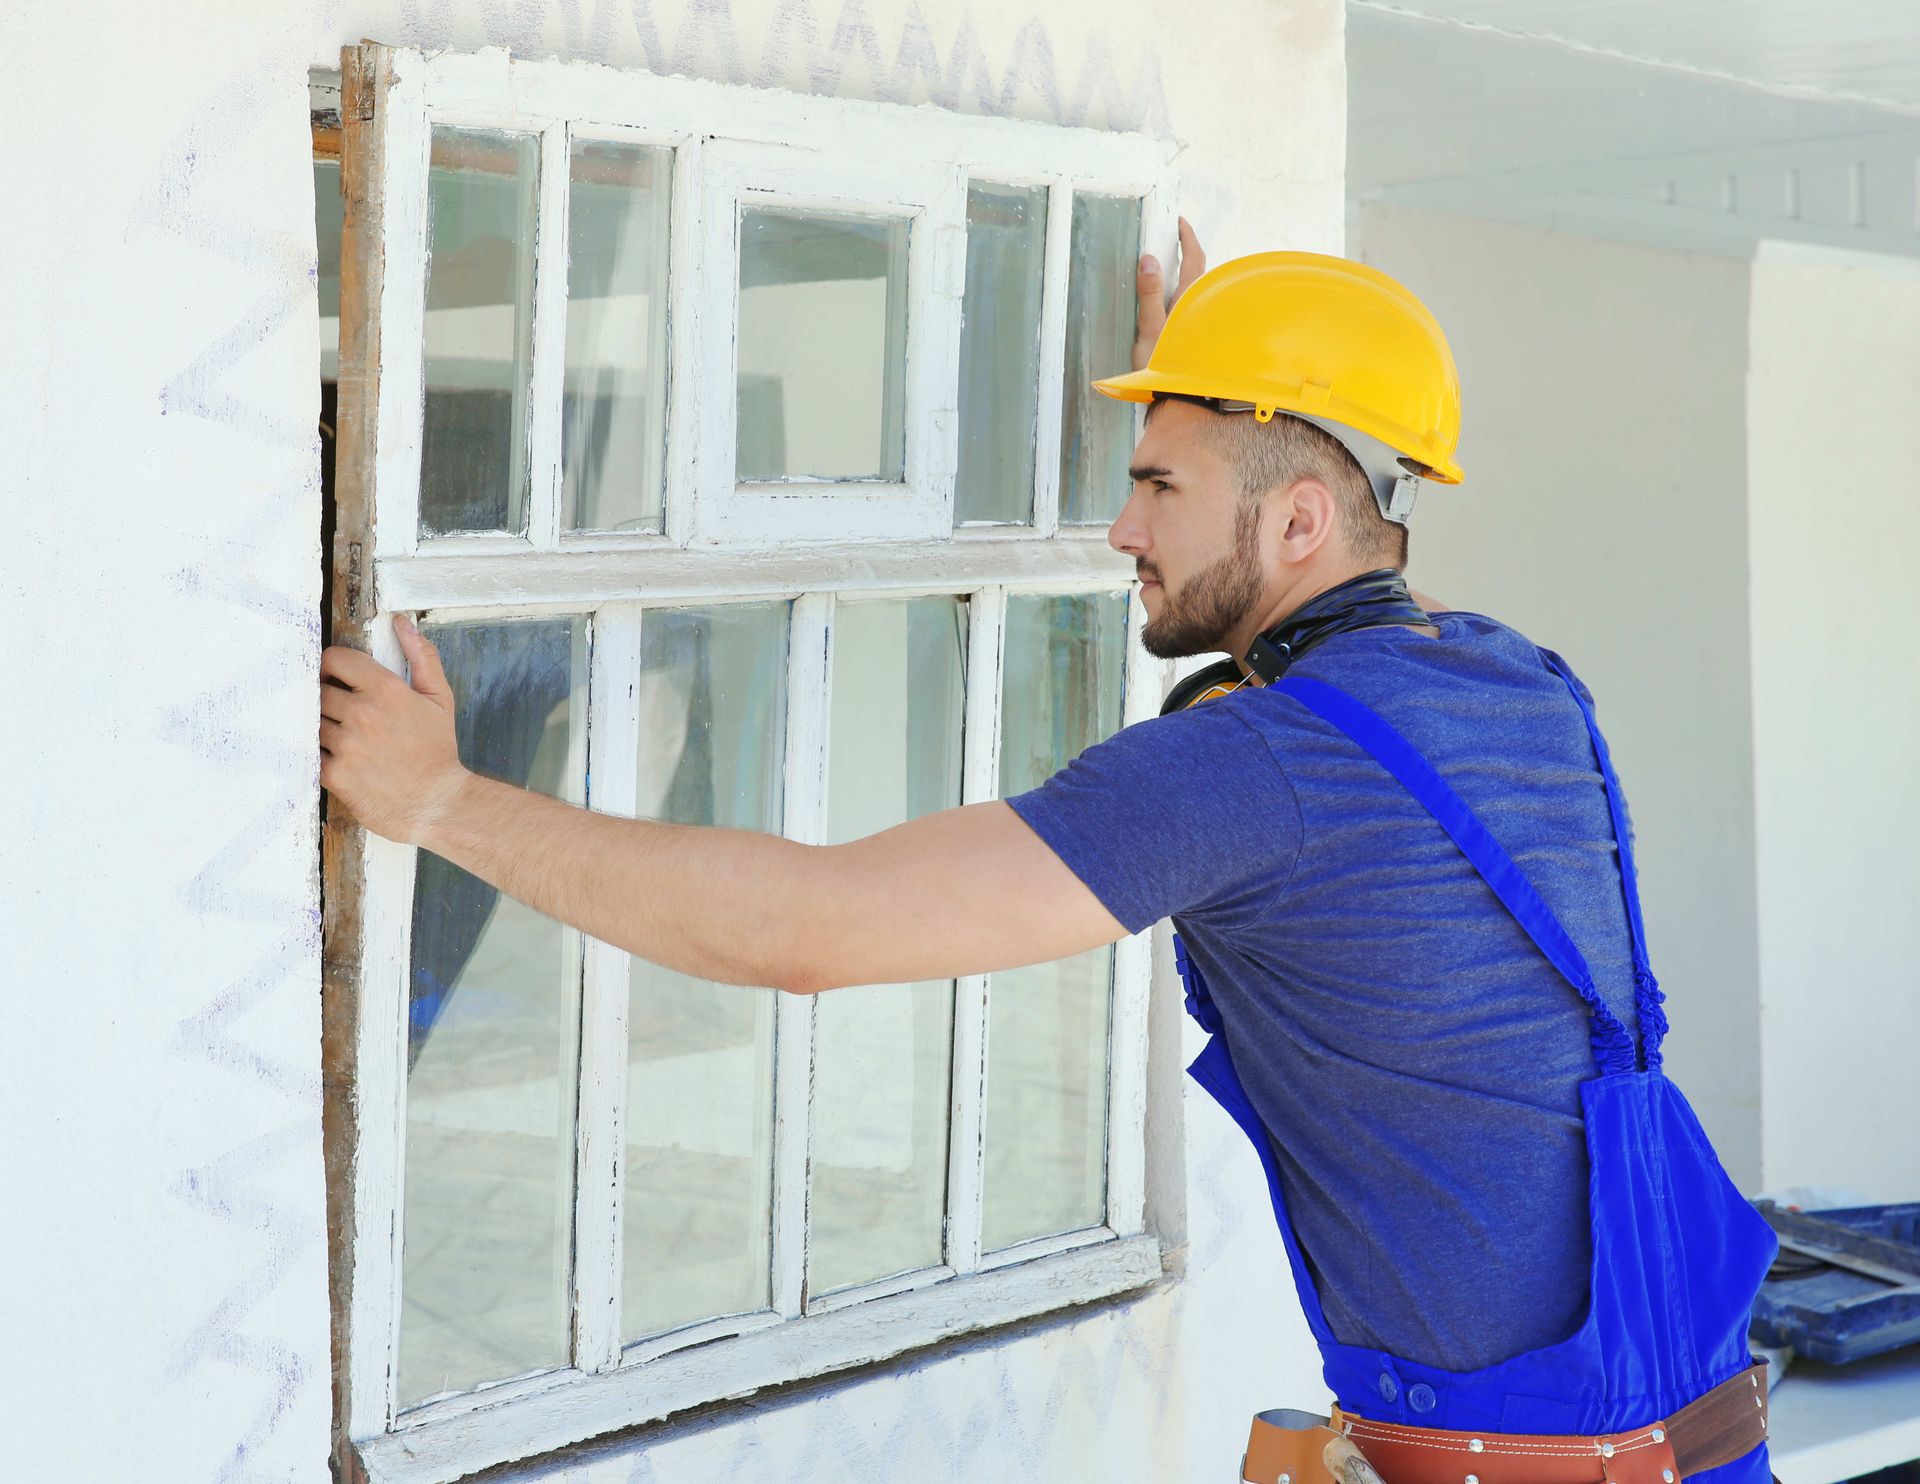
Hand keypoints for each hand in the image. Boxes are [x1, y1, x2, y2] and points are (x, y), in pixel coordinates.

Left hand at [319, 614, 469, 844]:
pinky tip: (336, 756)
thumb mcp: (440, 698)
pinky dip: (317, 753)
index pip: (334, 660)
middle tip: (342, 712)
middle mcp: (362, 713)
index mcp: (385, 690)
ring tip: (342, 737)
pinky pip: (309, 752)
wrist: (436, 803)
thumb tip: (402, 623)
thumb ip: (422, 657)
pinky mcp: (334, 773)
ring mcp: (345, 744)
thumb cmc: (438, 751)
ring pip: (312, 721)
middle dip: (328, 698)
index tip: (338, 678)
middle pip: (318, 690)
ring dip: (322, 726)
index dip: (333, 667)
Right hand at [1132, 216, 1206, 369]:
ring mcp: (1202, 322)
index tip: (1178, 221)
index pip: (1193, 257)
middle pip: (1199, 271)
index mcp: (1190, 300)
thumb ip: (1149, 294)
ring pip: (1198, 290)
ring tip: (1170, 271)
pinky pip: (1194, 306)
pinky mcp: (1199, 336)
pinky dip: (1185, 296)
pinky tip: (1174, 305)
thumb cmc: (1162, 367)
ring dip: (1186, 276)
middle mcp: (1201, 308)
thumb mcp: (1150, 329)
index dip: (1187, 236)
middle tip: (1172, 242)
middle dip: (1188, 253)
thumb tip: (1148, 259)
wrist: (1181, 401)